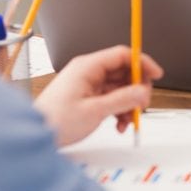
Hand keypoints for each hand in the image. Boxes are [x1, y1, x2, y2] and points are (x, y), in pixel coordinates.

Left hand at [34, 45, 163, 146]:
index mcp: (88, 67)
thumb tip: (142, 91)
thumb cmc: (54, 121)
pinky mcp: (87, 97)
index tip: (155, 74)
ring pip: (119, 86)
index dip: (142, 62)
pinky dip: (119, 109)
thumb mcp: (94, 110)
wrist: (34, 135)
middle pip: (123, 71)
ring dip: (128, 102)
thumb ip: (122, 99)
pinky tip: (119, 123)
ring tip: (128, 119)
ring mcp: (87, 84)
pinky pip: (111, 97)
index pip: (122, 55)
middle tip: (141, 104)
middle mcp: (88, 72)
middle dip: (136, 88)